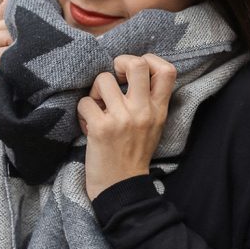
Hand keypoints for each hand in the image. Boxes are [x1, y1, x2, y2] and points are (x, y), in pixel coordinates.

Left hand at [77, 54, 176, 200]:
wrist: (122, 188)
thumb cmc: (134, 155)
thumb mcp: (153, 126)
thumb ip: (150, 102)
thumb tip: (132, 72)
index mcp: (159, 110)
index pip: (167, 70)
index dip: (149, 59)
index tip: (134, 71)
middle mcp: (143, 111)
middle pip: (137, 64)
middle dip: (120, 62)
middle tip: (113, 77)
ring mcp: (122, 119)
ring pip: (103, 79)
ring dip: (95, 91)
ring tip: (97, 107)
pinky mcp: (101, 128)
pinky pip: (85, 102)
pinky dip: (82, 111)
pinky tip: (88, 124)